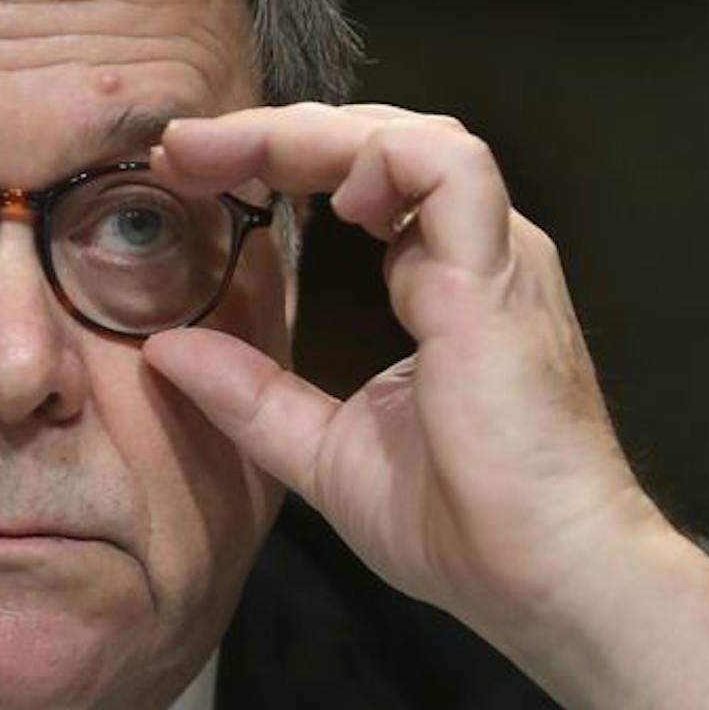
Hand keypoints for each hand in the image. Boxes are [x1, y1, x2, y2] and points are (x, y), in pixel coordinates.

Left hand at [147, 103, 708, 709]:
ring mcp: (495, 258)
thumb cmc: (461, 528)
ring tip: (227, 152)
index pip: (363, 184)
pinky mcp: (496, 276)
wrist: (544, 578)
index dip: (277, 163)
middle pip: (380, 143)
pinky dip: (378, 158)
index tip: (190, 173)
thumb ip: (249, 394)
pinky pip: (447, 167)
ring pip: (413, 137)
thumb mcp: (323, 450)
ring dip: (312, 131)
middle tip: (181, 146)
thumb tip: (164, 351)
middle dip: (274, 132)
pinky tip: (326, 192)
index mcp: (443, 283)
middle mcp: (477, 254)